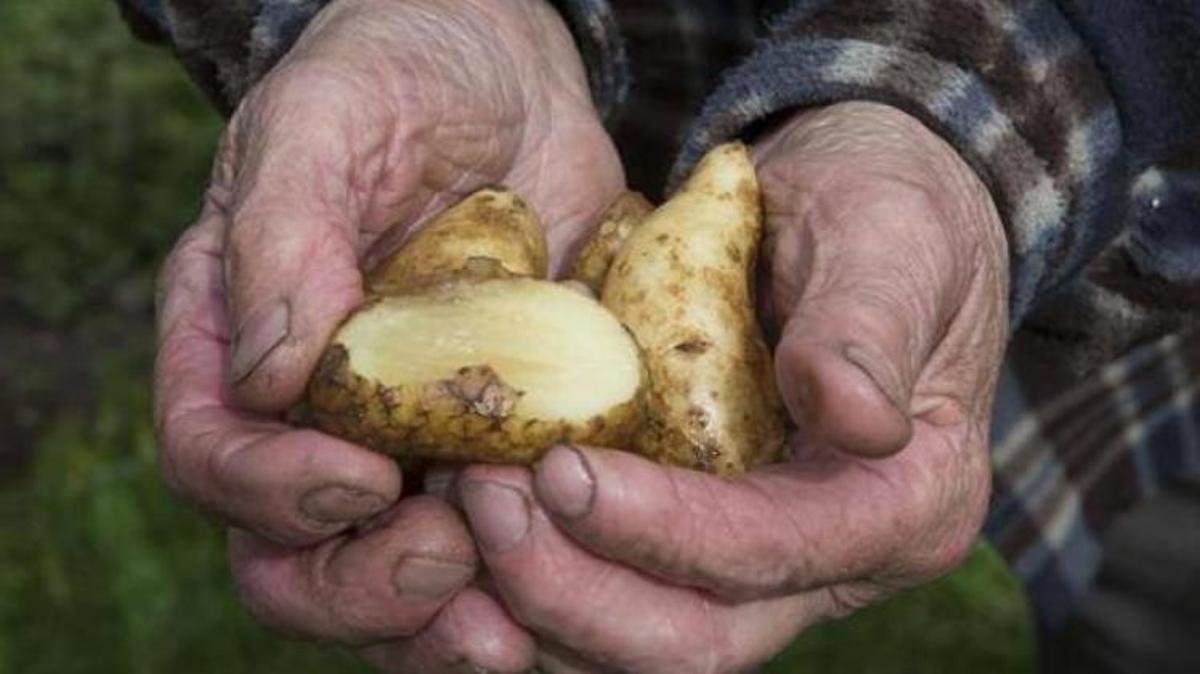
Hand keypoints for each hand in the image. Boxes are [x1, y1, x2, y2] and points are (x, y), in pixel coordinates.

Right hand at [154, 0, 623, 669]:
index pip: (215, 457)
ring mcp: (409, 437)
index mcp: (238, 344)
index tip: (359, 482)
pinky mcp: (499, 440)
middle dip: (364, 584)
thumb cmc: (394, 76)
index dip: (270, 494)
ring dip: (451, 615)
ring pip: (401, 572)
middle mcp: (313, 414)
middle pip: (294, 558)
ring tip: (518, 616)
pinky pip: (507, 536)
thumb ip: (284, 238)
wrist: (508, 78)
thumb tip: (273, 376)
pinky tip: (589, 565)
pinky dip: (540, 569)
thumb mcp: (326, 124)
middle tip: (450, 558)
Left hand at [453, 102, 1008, 671]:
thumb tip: (860, 419)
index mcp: (901, 506)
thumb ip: (871, 328)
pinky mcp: (685, 537)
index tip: (564, 470)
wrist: (848, 206)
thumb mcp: (893, 243)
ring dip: (531, 591)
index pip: (777, 552)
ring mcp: (751, 563)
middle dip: (573, 587)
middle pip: (691, 637)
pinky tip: (453, 523)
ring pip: (628, 636)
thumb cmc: (884, 211)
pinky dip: (524, 572)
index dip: (667, 531)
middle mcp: (826, 562)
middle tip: (481, 497)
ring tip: (453, 500)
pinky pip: (597, 587)